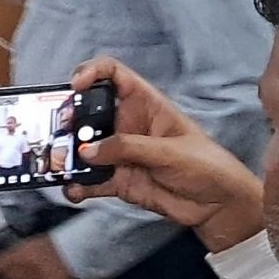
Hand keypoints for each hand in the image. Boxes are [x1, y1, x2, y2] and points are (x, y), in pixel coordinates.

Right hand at [67, 57, 264, 250]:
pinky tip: (74, 190)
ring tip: (59, 165)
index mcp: (145, 105)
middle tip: (61, 133)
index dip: (92, 72)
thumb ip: (128, 148)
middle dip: (71, 119)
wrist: (218, 206)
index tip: (76, 85)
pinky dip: (78, 185)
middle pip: (89, 111)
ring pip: (84, 148)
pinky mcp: (118, 179)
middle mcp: (127, 125)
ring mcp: (120, 153)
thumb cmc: (207, 166)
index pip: (114, 75)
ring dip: (69, 155)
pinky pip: (90, 180)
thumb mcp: (170, 152)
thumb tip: (88, 151)